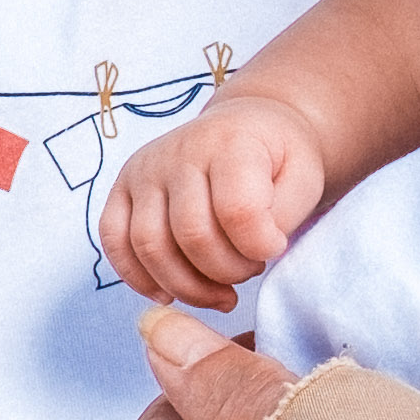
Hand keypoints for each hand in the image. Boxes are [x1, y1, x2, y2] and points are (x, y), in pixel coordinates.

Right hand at [97, 102, 330, 310]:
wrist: (249, 127)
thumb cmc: (279, 159)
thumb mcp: (305, 178)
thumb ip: (283, 216)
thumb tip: (250, 251)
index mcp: (231, 143)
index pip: (238, 211)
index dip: (261, 247)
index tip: (275, 248)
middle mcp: (179, 151)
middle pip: (193, 235)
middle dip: (227, 272)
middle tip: (249, 270)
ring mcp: (145, 169)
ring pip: (151, 246)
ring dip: (188, 285)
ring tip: (219, 290)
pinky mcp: (123, 188)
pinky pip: (114, 240)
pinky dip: (137, 277)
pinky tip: (168, 293)